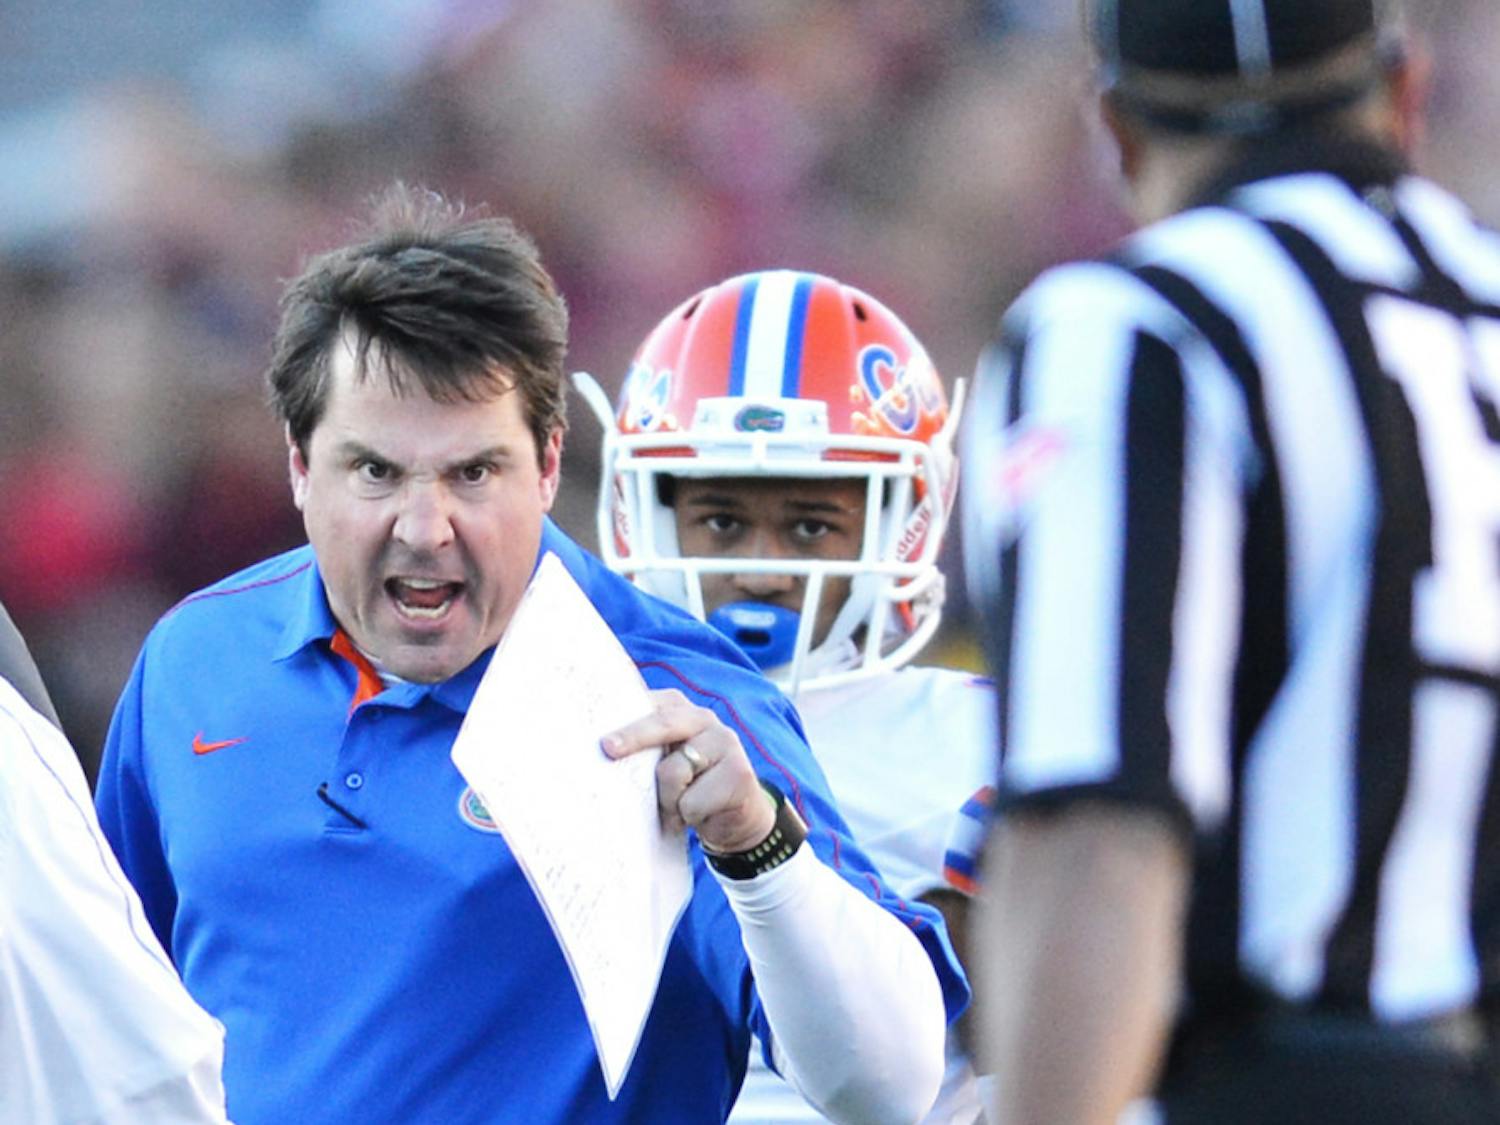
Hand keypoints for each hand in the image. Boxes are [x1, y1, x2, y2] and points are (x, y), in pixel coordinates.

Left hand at [601, 689, 775, 853]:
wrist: (738, 817)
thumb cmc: (688, 787)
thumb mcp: (663, 762)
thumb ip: (641, 751)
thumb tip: (601, 755)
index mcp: (679, 709)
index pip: (647, 703)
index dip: (622, 713)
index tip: (599, 729)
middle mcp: (704, 718)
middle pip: (662, 723)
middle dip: (633, 736)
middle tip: (608, 748)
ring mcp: (725, 742)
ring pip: (672, 772)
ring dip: (666, 800)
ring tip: (677, 807)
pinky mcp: (739, 773)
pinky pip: (691, 801)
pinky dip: (688, 816)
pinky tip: (702, 814)